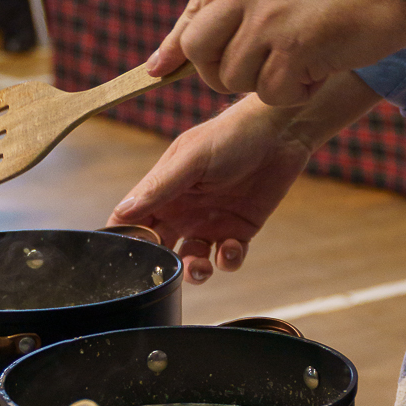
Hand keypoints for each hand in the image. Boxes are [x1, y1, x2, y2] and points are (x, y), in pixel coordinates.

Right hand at [107, 96, 318, 281]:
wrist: (281, 132)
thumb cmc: (231, 135)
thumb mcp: (191, 159)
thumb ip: (160, 187)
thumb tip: (124, 212)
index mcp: (164, 190)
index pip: (131, 220)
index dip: (125, 241)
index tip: (125, 260)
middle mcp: (183, 210)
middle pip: (159, 248)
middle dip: (159, 266)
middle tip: (165, 273)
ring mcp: (210, 222)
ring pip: (192, 260)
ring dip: (193, 271)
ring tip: (201, 268)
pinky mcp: (239, 229)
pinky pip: (227, 258)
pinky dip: (227, 261)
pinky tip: (231, 248)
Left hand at [150, 0, 405, 104]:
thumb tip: (199, 42)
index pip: (193, 11)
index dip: (175, 46)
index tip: (160, 70)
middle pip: (198, 49)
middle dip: (218, 74)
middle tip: (256, 74)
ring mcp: (271, 15)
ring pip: (233, 78)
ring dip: (267, 85)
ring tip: (304, 65)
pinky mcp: (295, 45)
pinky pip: (272, 93)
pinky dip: (296, 94)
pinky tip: (320, 73)